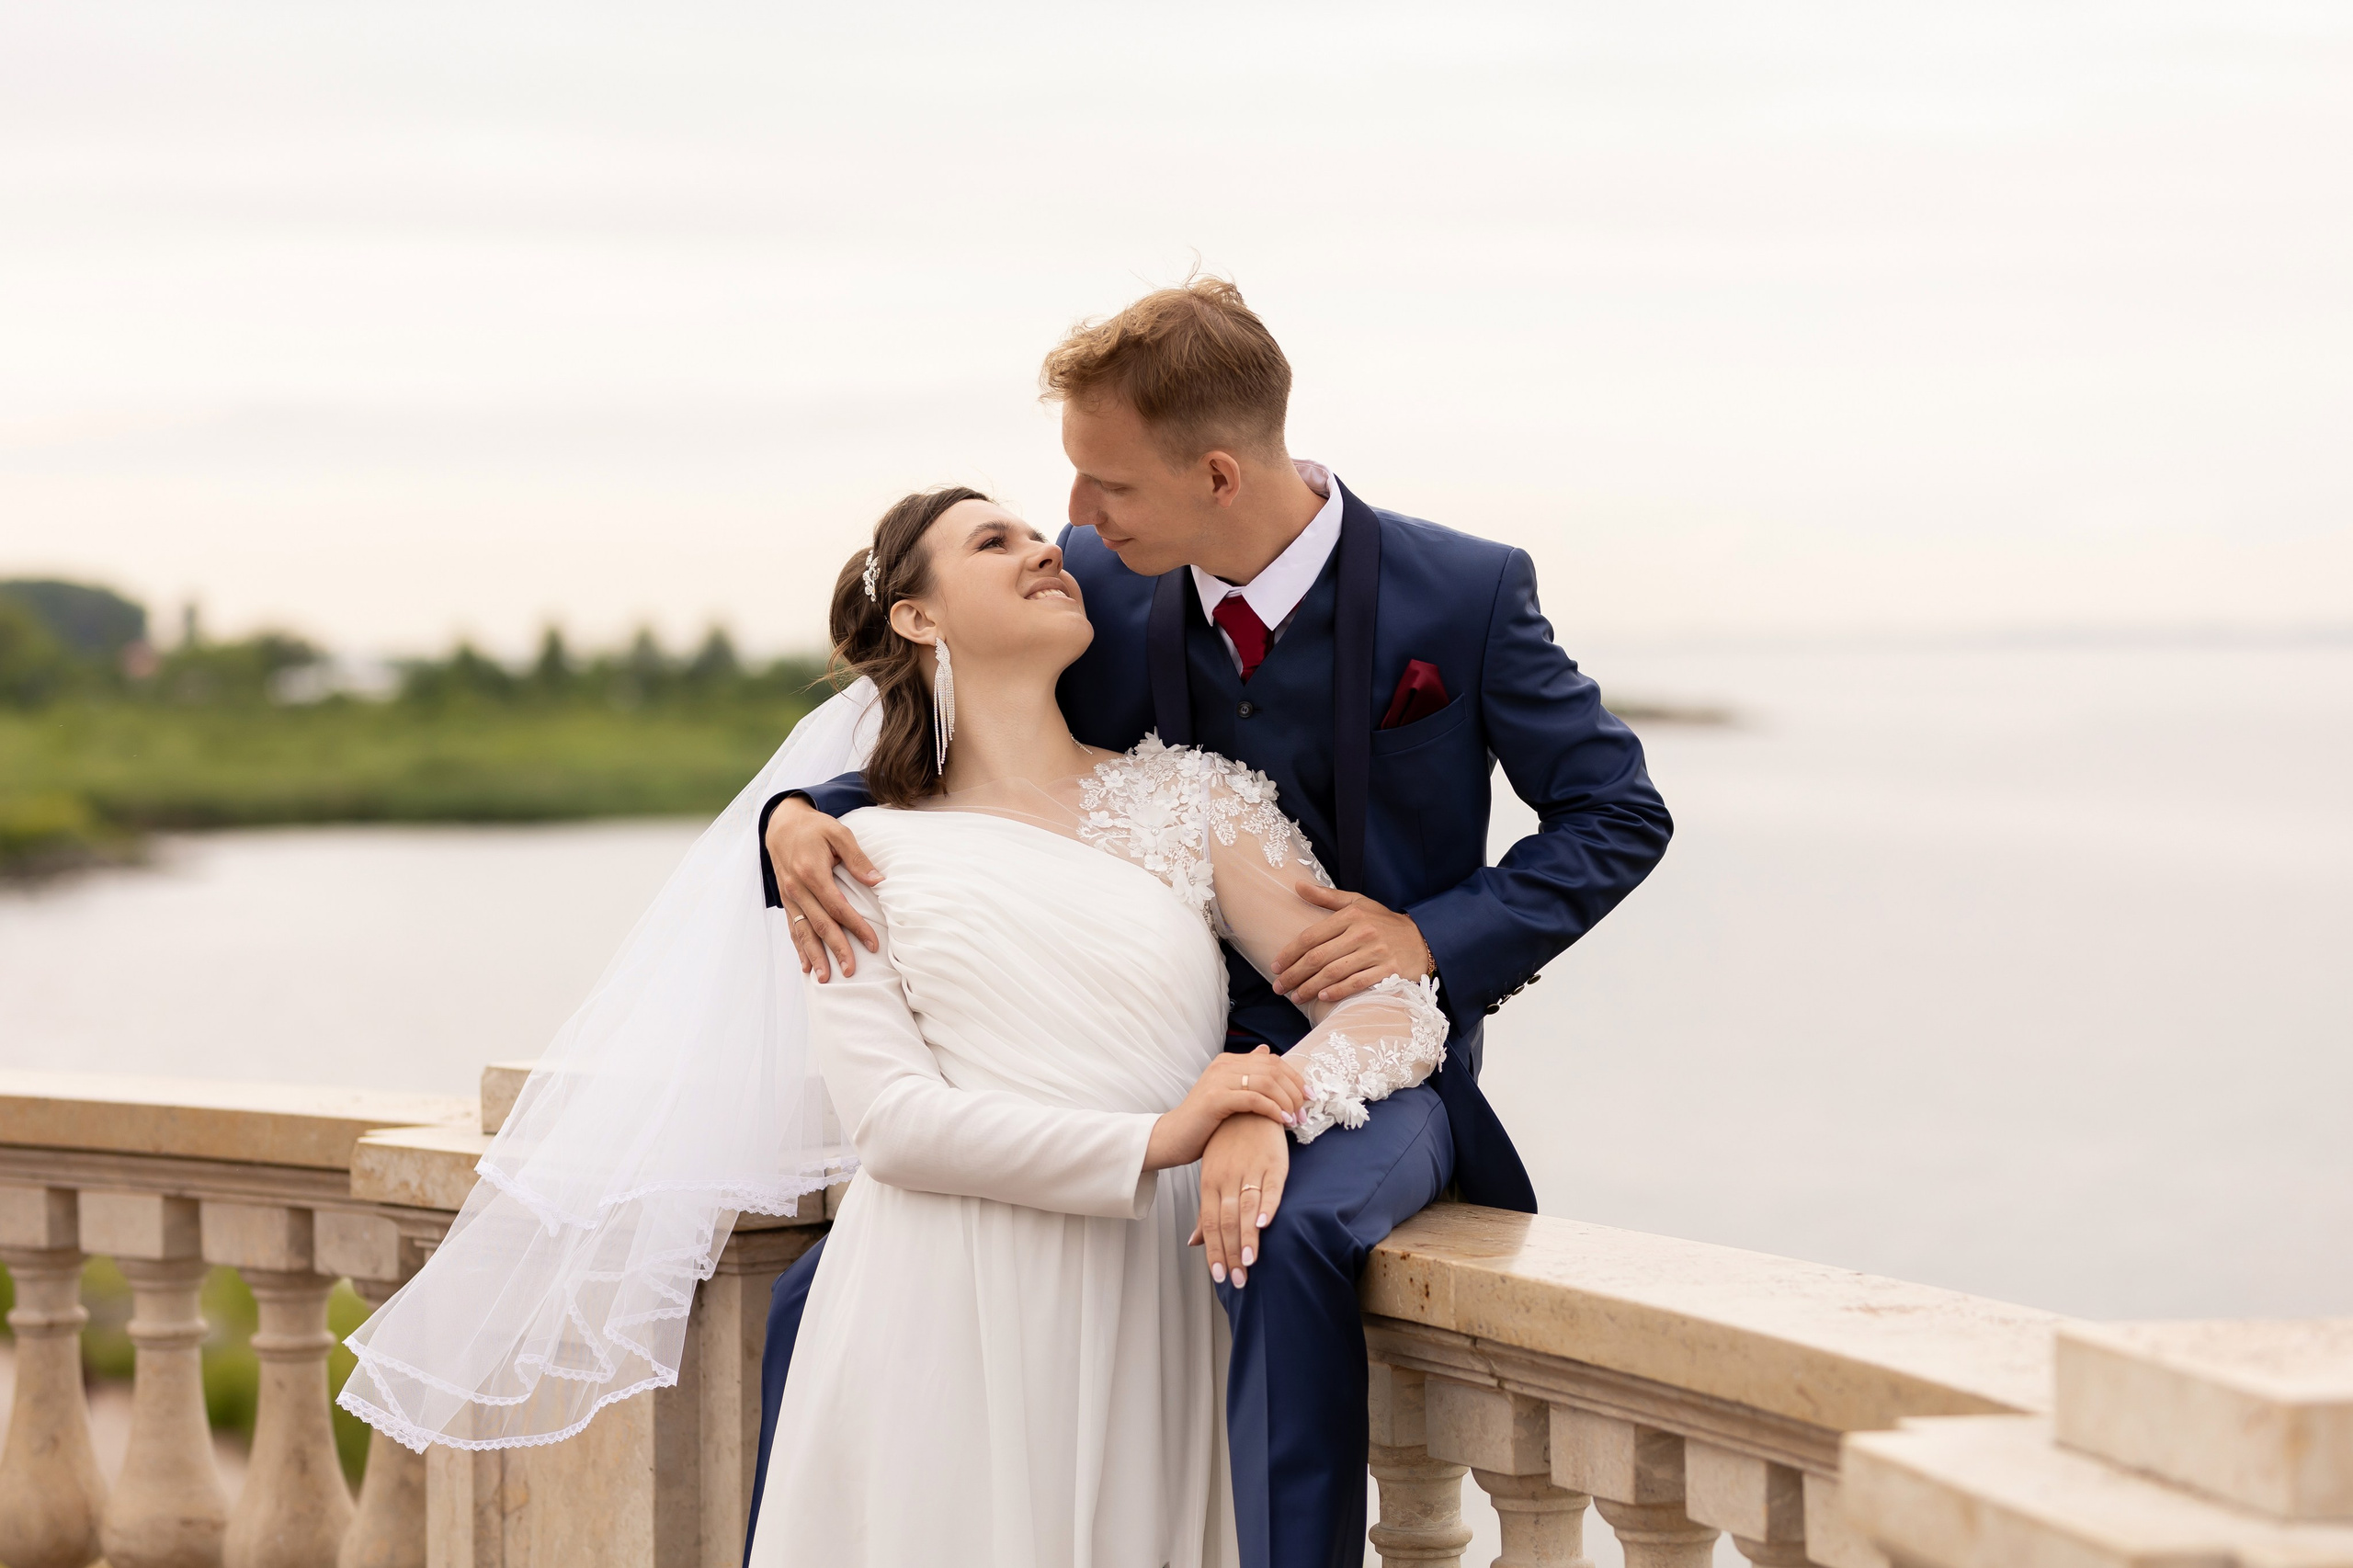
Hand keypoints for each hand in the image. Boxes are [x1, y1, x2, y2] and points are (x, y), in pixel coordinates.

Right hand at [766, 798, 881, 980]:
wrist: (780, 823)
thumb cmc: (814, 827)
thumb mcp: (838, 832)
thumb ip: (857, 857)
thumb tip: (877, 881)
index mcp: (812, 872)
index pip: (838, 907)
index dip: (856, 927)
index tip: (872, 944)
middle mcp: (797, 888)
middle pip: (820, 925)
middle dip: (836, 949)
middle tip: (851, 971)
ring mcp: (789, 897)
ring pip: (803, 932)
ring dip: (814, 956)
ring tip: (825, 979)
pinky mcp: (786, 900)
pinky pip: (791, 928)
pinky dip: (799, 948)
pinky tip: (806, 965)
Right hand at [1144, 1046, 1303, 1172]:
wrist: (1173, 1138)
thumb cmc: (1204, 1123)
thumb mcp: (1228, 1095)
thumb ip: (1247, 1075)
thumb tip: (1266, 1050)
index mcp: (1228, 1062)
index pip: (1272, 1060)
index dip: (1295, 1077)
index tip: (1309, 1097)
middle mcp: (1223, 1065)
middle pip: (1273, 1069)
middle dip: (1294, 1090)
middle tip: (1305, 1112)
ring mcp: (1218, 1079)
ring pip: (1266, 1082)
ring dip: (1287, 1101)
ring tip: (1296, 1119)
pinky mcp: (1215, 1098)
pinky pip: (1254, 1098)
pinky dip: (1273, 1109)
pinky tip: (1282, 1122)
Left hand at [1188, 1113, 1287, 1287]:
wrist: (1248, 1106)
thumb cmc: (1227, 1146)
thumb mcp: (1212, 1177)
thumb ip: (1207, 1212)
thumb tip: (1194, 1243)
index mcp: (1210, 1183)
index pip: (1210, 1223)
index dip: (1214, 1251)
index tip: (1220, 1277)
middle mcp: (1227, 1178)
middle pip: (1227, 1221)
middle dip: (1231, 1254)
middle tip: (1238, 1281)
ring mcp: (1250, 1170)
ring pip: (1246, 1209)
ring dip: (1247, 1238)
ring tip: (1249, 1263)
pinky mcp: (1274, 1162)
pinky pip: (1271, 1187)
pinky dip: (1267, 1206)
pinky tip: (1264, 1224)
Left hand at [1272, 884, 1431, 1005]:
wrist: (1422, 939)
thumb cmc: (1383, 922)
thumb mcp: (1357, 903)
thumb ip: (1326, 897)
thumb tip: (1297, 886)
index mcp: (1351, 915)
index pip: (1312, 936)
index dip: (1290, 953)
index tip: (1276, 966)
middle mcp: (1362, 933)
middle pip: (1319, 957)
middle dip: (1295, 974)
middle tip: (1279, 987)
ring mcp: (1376, 953)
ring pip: (1334, 973)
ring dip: (1310, 987)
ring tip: (1295, 997)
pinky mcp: (1388, 970)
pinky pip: (1357, 983)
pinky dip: (1337, 991)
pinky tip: (1322, 998)